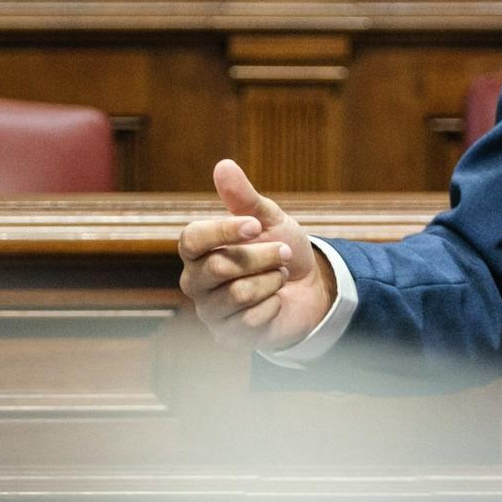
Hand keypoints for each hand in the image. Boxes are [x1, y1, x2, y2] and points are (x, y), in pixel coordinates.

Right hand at [177, 159, 332, 350]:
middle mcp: (196, 282)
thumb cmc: (280, 249)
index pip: (192, 239)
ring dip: (270, 280)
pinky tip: (276, 301)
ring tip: (279, 276)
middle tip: (283, 251)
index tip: (256, 225)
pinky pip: (251, 319)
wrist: (310, 288)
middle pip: (220, 267)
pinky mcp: (229, 336)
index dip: (223, 231)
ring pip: (238, 293)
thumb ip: (244, 198)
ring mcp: (211, 311)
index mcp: (198, 250)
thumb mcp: (268, 218)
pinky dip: (274, 304)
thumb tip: (223, 166)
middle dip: (262, 256)